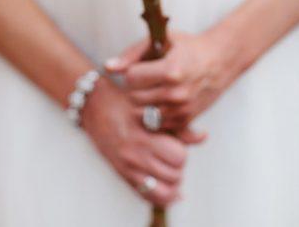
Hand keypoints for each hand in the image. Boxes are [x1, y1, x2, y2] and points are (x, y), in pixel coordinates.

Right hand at [82, 76, 203, 205]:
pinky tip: (170, 189)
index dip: (182, 151)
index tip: (177, 143)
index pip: (178, 156)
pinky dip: (161, 196)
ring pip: (163, 192)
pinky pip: (146, 196)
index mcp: (144, 135)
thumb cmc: (125, 101)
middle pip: (173, 175)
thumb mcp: (151, 107)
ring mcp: (127, 167)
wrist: (94, 106)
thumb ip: (178, 124)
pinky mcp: (122, 174)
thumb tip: (204, 135)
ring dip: (172, 182)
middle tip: (174, 155)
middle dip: (178, 166)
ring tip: (170, 169)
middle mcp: (135, 155)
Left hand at [106, 27, 248, 131]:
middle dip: (135, 88)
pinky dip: (153, 114)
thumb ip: (132, 54)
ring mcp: (181, 109)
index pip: (130, 78)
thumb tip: (108, 67)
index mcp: (170, 71)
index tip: (140, 67)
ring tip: (150, 89)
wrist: (219, 61)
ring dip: (142, 102)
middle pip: (134, 98)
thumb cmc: (188, 47)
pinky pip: (156, 124)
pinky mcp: (185, 120)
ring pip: (142, 114)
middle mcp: (176, 93)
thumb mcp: (161, 41)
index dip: (132, 71)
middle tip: (144, 79)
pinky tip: (160, 100)